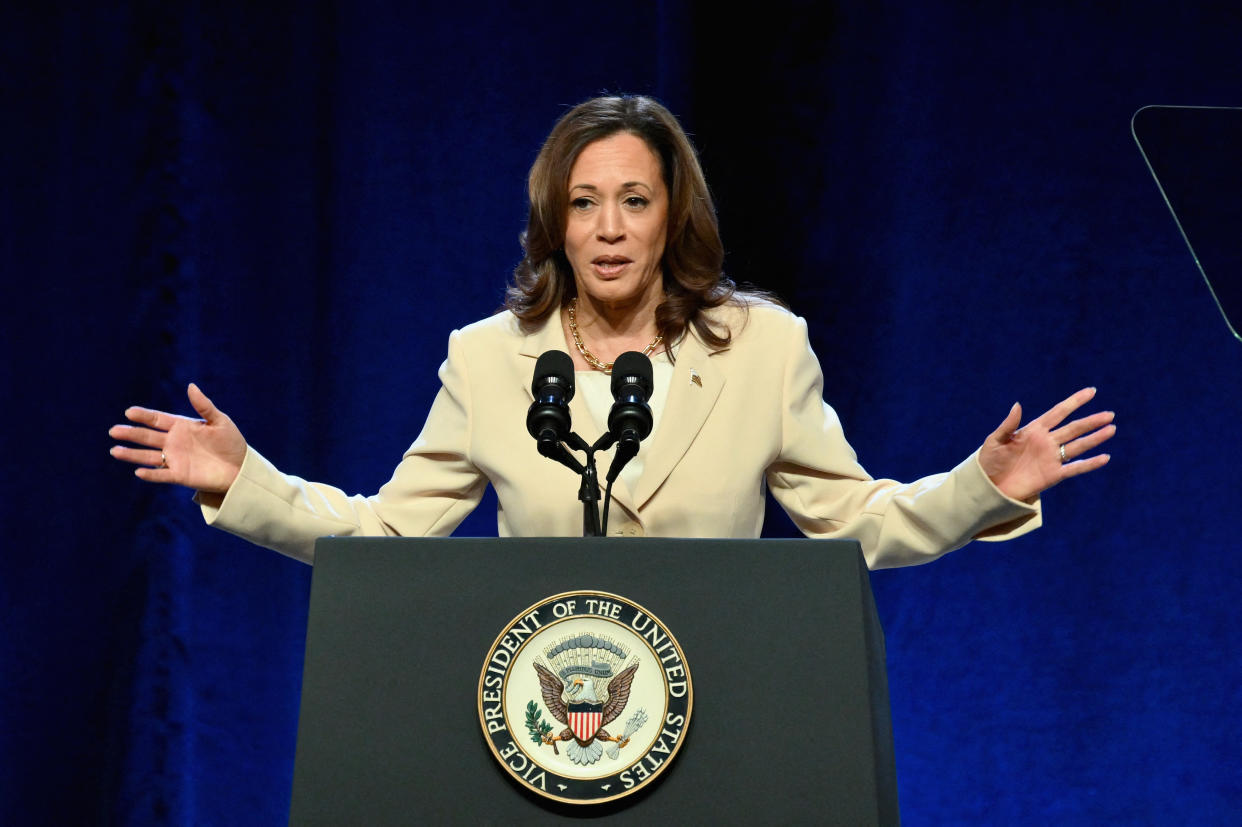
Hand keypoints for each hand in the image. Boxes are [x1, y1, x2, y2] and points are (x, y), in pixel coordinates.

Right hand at [109, 383, 245, 493]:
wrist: (241, 468)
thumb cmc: (231, 442)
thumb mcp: (220, 421)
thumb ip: (204, 406)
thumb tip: (191, 386)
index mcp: (181, 426)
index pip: (157, 419)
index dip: (144, 415)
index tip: (130, 412)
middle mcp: (174, 442)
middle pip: (147, 437)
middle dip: (131, 433)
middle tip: (114, 430)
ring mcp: (175, 459)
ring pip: (148, 456)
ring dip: (132, 454)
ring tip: (115, 450)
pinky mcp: (180, 475)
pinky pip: (162, 475)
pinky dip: (151, 474)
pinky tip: (139, 471)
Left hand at [978, 387, 1114, 501]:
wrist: (989, 486)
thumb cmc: (989, 461)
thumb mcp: (994, 440)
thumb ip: (1008, 424)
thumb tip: (1018, 405)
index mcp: (1033, 430)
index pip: (1058, 412)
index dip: (1074, 402)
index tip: (1091, 392)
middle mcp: (1046, 442)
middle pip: (1073, 428)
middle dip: (1091, 420)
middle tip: (1109, 414)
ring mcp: (1051, 458)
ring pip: (1078, 446)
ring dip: (1095, 438)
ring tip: (1111, 429)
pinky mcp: (1053, 475)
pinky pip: (1075, 468)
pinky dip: (1090, 463)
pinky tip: (1105, 457)